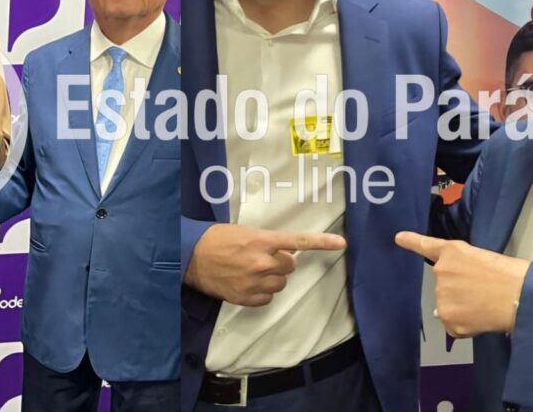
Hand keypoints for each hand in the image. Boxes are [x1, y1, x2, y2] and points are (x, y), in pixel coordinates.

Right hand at [185, 224, 345, 306]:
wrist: (191, 257)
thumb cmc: (217, 239)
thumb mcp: (245, 233)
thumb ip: (267, 243)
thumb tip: (283, 253)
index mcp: (263, 241)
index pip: (298, 241)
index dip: (321, 242)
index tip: (341, 243)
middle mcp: (263, 262)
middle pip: (289, 266)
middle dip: (280, 262)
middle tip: (261, 258)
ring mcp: (255, 282)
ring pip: (280, 284)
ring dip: (271, 278)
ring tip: (249, 271)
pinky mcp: (247, 298)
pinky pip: (267, 298)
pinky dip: (260, 293)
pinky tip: (245, 283)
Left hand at [395, 231, 529, 336]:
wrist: (518, 294)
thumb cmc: (509, 275)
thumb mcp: (481, 261)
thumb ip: (460, 271)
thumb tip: (449, 300)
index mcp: (451, 252)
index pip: (426, 246)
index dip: (412, 242)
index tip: (398, 238)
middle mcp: (440, 271)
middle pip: (444, 286)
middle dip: (459, 292)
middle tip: (482, 292)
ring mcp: (441, 295)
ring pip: (448, 307)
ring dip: (462, 309)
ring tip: (485, 305)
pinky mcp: (447, 317)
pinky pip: (453, 326)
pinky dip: (465, 327)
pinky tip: (481, 319)